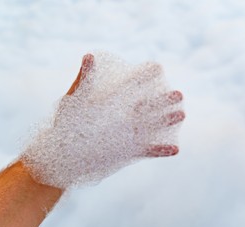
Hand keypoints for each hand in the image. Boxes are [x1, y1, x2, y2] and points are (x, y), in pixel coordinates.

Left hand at [22, 52, 184, 187]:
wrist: (62, 153)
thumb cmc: (66, 123)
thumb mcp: (74, 100)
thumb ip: (84, 80)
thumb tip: (89, 55)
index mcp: (113, 100)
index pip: (132, 84)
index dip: (144, 76)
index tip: (158, 67)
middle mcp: (124, 115)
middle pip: (148, 105)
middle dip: (164, 99)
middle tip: (178, 93)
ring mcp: (128, 133)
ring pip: (152, 126)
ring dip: (167, 121)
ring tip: (182, 114)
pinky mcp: (129, 151)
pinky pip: (148, 150)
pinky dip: (160, 150)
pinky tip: (175, 149)